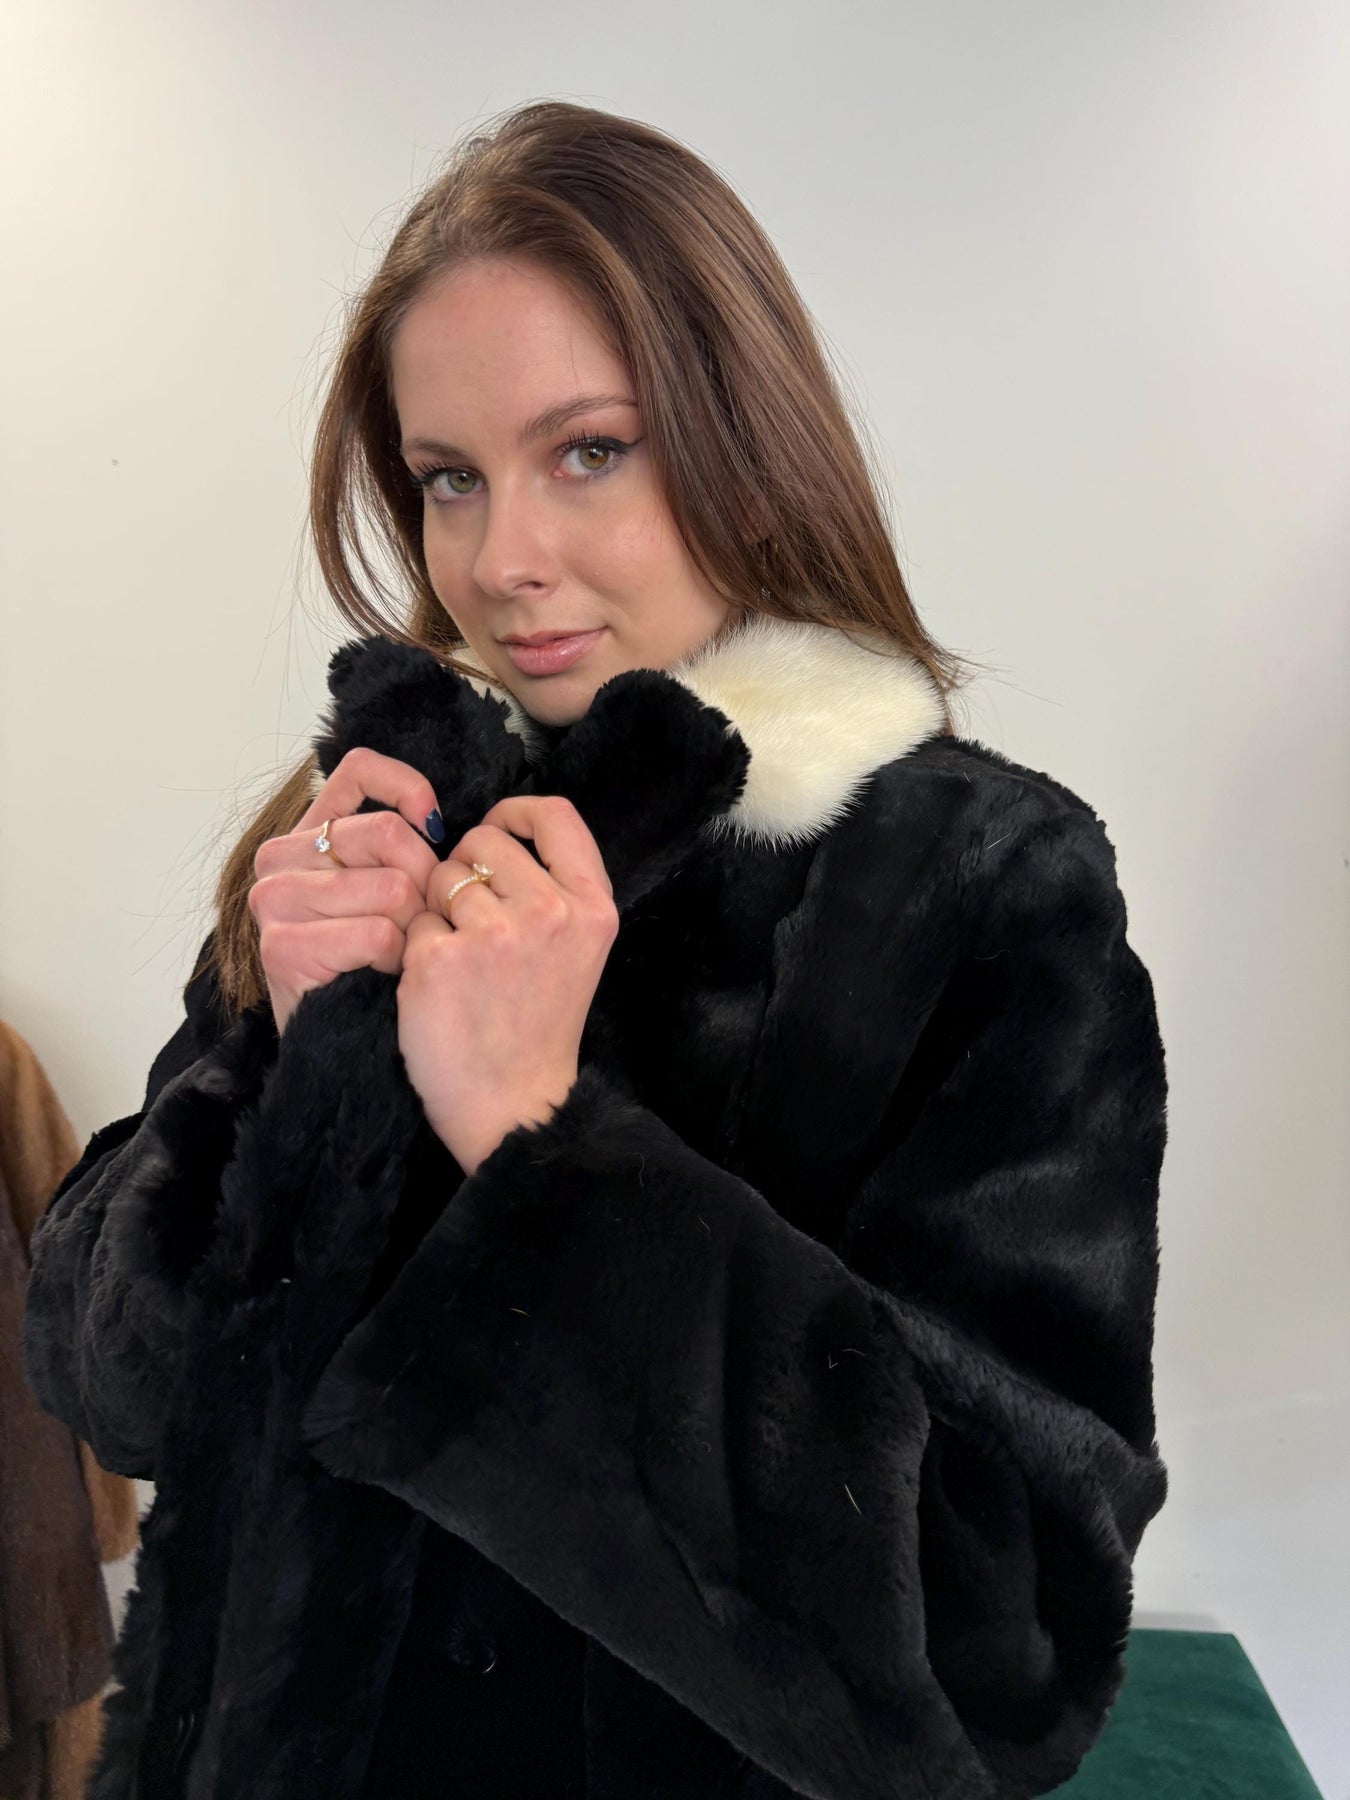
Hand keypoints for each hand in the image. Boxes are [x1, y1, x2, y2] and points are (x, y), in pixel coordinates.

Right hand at [249, 747, 443, 1035]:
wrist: (345, 1046)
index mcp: (308, 835)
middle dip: (424, 882)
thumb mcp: (390, 893)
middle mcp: (279, 859)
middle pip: (388, 834)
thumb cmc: (375, 967)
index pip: (359, 770)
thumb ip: (398, 847)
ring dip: (414, 929)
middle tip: (421, 924)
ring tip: (400, 956)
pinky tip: (385, 977)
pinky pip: (377, 934)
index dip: (407, 787)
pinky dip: (398, 961)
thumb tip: (436, 822)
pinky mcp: (282, 947)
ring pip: (390, 887)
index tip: (435, 826)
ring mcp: (274, 902)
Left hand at [396, 794, 619, 1176]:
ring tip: (460, 961)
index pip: (556, 814)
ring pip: (441, 876)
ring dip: (438, 909)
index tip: (499, 833)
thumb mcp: (580, 948)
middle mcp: (550, 913)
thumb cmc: (539, 1024)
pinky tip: (437, 985)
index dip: (517, 813)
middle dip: (468, 871)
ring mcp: (493, 935)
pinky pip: (412, 920)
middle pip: (484, 839)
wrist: (513, 1105)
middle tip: (475, 925)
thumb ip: (556, 888)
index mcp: (593, 907)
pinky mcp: (438, 960)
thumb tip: (503, 831)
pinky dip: (416, 947)